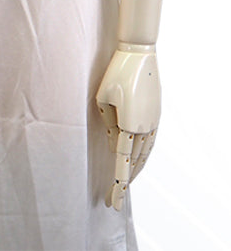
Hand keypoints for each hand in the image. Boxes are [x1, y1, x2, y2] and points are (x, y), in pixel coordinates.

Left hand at [95, 44, 160, 209]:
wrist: (139, 56)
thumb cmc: (115, 74)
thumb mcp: (102, 98)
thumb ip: (107, 124)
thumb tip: (113, 142)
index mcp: (129, 126)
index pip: (122, 162)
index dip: (117, 183)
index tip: (113, 201)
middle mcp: (144, 128)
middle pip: (134, 162)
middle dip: (125, 181)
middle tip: (115, 199)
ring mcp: (153, 123)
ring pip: (144, 154)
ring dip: (135, 170)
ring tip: (126, 183)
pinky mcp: (156, 116)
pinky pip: (151, 142)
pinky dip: (144, 155)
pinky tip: (139, 161)